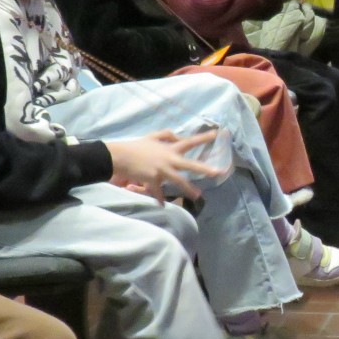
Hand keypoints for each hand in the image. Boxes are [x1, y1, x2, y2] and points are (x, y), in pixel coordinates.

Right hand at [106, 129, 228, 199]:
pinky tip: (162, 205)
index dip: (202, 138)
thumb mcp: (152, 136)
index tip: (216, 134)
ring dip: (189, 190)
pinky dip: (160, 199)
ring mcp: (161, 171)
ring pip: (179, 181)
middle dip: (204, 169)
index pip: (189, 142)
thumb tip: (179, 137)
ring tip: (198, 196)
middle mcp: (168, 160)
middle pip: (190, 165)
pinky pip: (158, 192)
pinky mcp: (153, 180)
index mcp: (169, 149)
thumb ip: (167, 135)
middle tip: (218, 172)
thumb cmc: (136, 146)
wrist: (120, 156)